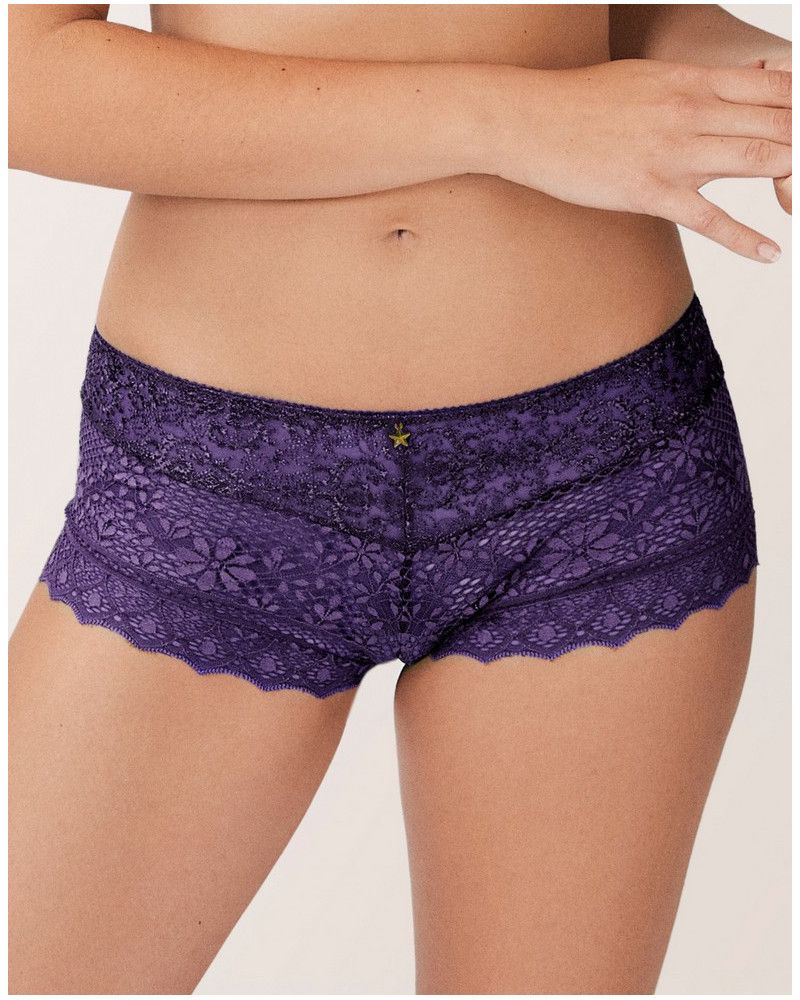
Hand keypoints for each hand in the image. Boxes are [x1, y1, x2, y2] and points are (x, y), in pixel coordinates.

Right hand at [494, 59, 790, 261]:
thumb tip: (716, 93)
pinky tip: (770, 253)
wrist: (529, 122)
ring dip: (793, 179)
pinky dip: (745, 239)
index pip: (776, 88)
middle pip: (779, 123)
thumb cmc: (579, 103)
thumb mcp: (645, 79)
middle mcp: (693, 111)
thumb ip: (688, 87)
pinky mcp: (651, 191)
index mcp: (693, 80)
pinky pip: (711, 219)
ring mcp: (674, 152)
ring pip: (759, 160)